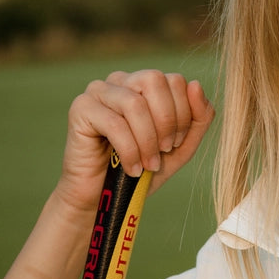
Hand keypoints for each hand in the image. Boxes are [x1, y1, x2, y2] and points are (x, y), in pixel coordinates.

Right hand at [55, 69, 214, 213]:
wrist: (104, 198)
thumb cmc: (142, 169)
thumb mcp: (181, 146)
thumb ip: (198, 117)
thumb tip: (195, 85)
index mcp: (144, 84)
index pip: (175, 81)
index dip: (184, 113)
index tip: (175, 144)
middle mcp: (121, 80)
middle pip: (155, 80)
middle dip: (167, 120)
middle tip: (165, 150)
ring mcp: (98, 91)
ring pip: (135, 104)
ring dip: (148, 140)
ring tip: (150, 164)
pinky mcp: (80, 109)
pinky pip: (114, 124)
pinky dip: (130, 150)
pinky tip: (132, 168)